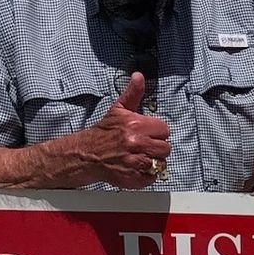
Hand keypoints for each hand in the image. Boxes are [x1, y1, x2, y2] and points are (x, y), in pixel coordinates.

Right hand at [78, 72, 171, 188]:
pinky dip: (147, 175)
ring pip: (161, 163)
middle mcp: (137, 144)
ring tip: (139, 156)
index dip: (157, 131)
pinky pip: (152, 177)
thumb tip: (139, 76)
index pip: (164, 129)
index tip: (148, 132)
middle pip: (165, 147)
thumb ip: (133, 93)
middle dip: (156, 146)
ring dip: (153, 161)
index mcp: (136, 126)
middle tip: (143, 145)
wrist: (87, 154)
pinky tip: (136, 166)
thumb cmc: (104, 132)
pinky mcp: (134, 178)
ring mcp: (136, 163)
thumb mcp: (118, 109)